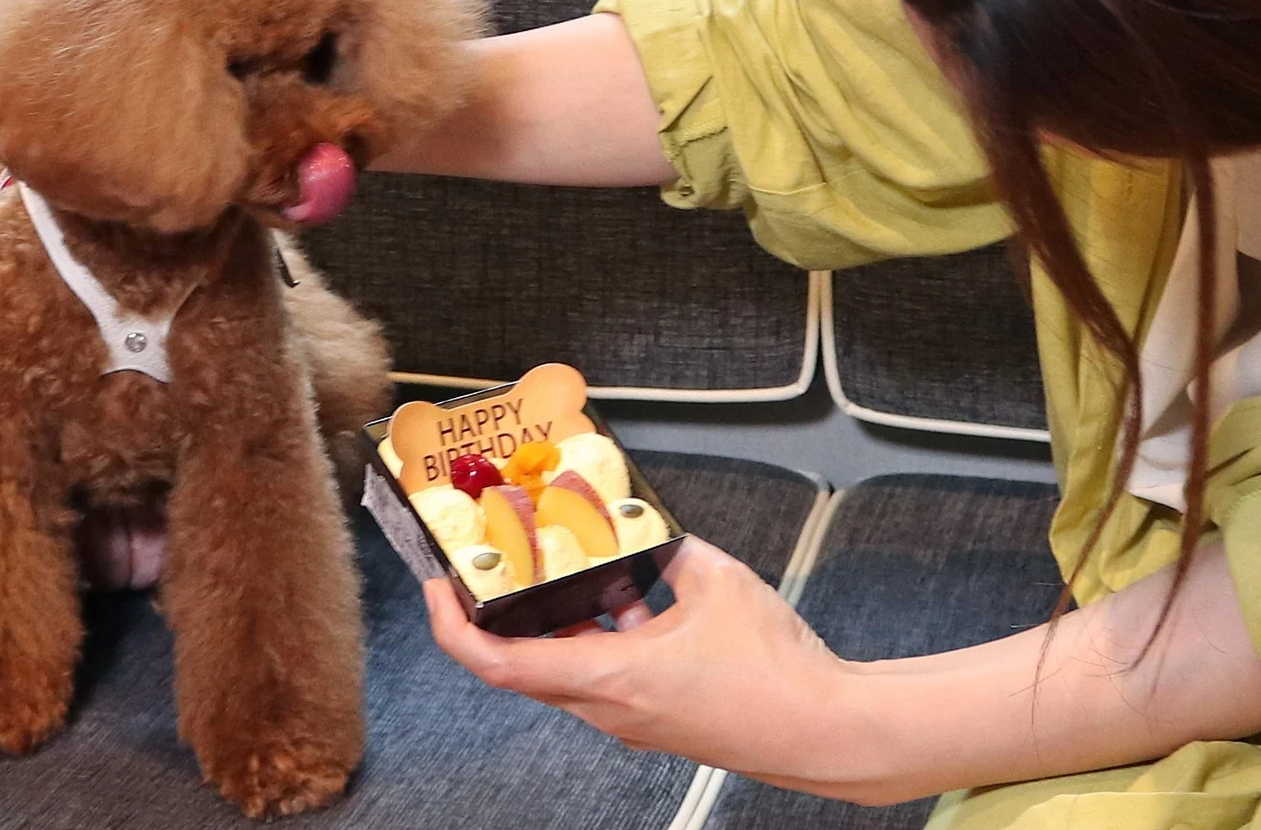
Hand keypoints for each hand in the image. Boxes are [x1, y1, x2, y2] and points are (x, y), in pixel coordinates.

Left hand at [424, 537, 862, 782]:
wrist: (823, 730)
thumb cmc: (776, 674)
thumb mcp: (716, 581)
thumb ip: (669, 549)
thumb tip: (646, 530)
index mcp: (609, 678)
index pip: (498, 663)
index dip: (453, 625)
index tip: (437, 587)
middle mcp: (609, 707)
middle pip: (523, 662)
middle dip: (499, 613)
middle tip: (490, 567)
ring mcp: (631, 718)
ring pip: (566, 666)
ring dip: (556, 620)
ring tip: (561, 567)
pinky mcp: (655, 717)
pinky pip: (606, 672)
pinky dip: (602, 632)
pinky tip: (632, 593)